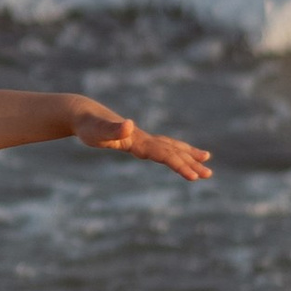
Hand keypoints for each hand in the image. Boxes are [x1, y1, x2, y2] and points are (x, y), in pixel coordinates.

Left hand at [71, 105, 212, 181]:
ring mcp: (141, 138)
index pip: (163, 154)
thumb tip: (128, 124)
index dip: (179, 165)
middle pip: (172, 151)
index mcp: (137, 140)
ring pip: (169, 147)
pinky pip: (160, 147)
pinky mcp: (136, 140)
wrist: (82, 113)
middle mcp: (143, 138)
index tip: (193, 177)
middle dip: (190, 163)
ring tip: (206, 160)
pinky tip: (176, 154)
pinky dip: (172, 151)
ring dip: (187, 155)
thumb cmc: (88, 125)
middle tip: (209, 174)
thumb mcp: (96, 130)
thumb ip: (112, 128)